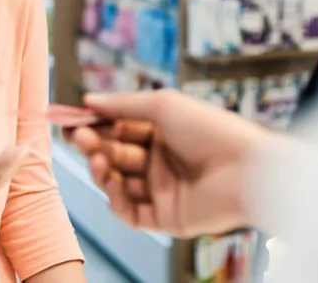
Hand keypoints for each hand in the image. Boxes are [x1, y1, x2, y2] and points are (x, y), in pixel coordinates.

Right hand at [67, 91, 276, 237]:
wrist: (248, 170)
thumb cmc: (212, 129)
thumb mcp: (164, 105)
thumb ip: (123, 104)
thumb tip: (88, 100)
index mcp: (163, 133)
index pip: (119, 128)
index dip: (93, 125)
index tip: (69, 119)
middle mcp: (161, 162)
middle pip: (115, 154)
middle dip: (94, 145)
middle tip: (77, 136)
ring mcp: (162, 191)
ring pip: (118, 183)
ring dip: (102, 170)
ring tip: (99, 159)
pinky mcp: (165, 218)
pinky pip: (130, 213)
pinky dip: (116, 199)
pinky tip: (112, 182)